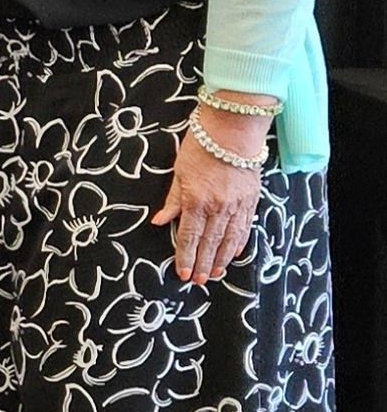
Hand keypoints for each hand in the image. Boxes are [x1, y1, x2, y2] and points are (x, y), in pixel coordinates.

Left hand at [152, 122, 264, 283]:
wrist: (233, 130)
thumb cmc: (201, 146)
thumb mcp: (178, 172)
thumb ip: (172, 200)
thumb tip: (160, 221)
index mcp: (196, 201)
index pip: (188, 236)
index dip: (185, 257)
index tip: (183, 273)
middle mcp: (218, 207)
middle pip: (209, 243)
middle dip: (203, 264)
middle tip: (199, 281)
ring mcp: (237, 205)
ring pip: (229, 240)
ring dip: (222, 259)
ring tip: (215, 274)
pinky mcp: (251, 200)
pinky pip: (245, 228)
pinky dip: (239, 244)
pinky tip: (234, 254)